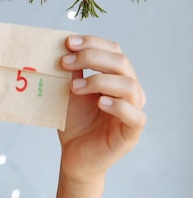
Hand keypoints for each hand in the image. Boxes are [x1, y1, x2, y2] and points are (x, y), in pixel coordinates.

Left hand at [58, 35, 145, 183]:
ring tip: (74, 87)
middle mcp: (129, 91)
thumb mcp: (69, 90)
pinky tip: (100, 102)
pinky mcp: (131, 133)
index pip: (113, 50)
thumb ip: (72, 70)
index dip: (92, 42)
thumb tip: (62, 45)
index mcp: (116, 77)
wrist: (74, 155)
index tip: (68, 42)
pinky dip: (118, 106)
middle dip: (91, 57)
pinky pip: (135, 116)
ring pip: (129, 85)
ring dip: (99, 80)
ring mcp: (133, 111)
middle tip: (64, 63)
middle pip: (121, 62)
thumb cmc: (74, 121)